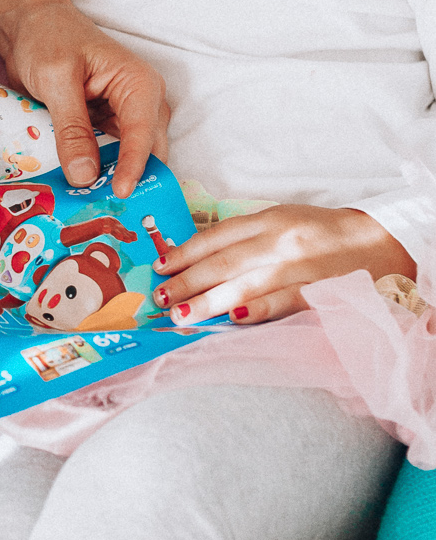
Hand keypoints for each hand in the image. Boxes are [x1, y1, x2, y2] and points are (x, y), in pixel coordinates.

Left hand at [0, 0, 169, 198]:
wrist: (29, 25)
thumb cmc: (48, 38)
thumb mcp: (56, 80)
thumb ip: (71, 128)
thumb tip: (85, 176)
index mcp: (139, 84)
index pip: (142, 133)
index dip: (132, 167)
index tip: (119, 194)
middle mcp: (141, 103)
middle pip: (145, 152)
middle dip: (129, 181)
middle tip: (108, 213)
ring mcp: (124, 118)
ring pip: (126, 160)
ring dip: (110, 180)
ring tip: (92, 210)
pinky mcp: (106, 128)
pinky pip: (106, 157)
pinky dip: (95, 172)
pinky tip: (79, 193)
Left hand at [150, 204, 416, 325]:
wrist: (379, 243)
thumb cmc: (323, 232)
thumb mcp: (282, 219)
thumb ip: (245, 235)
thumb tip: (199, 254)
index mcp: (270, 220)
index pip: (218, 236)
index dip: (186, 252)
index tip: (160, 266)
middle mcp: (280, 242)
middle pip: (224, 262)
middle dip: (188, 281)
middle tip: (161, 297)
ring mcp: (298, 268)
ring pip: (246, 284)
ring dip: (210, 301)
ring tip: (181, 314)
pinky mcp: (318, 292)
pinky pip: (282, 302)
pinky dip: (257, 310)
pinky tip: (232, 319)